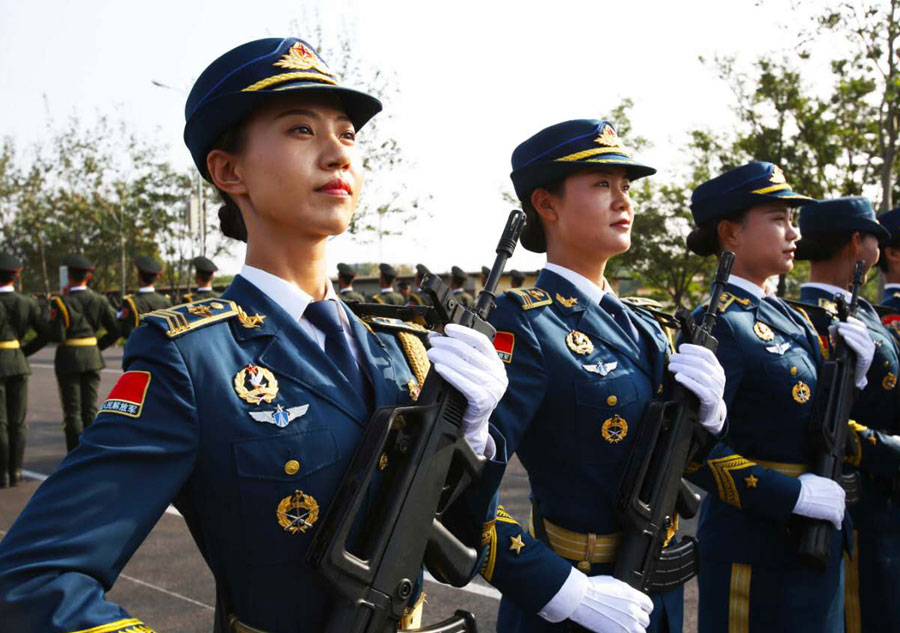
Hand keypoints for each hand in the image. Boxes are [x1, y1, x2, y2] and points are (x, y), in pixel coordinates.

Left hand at [426, 324, 507, 454]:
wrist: (472, 426)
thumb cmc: (466, 398)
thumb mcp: (466, 373)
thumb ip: (456, 355)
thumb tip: (436, 336)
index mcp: (496, 365)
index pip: (482, 342)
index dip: (464, 333)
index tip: (447, 328)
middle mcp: (498, 375)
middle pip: (471, 352)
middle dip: (449, 344)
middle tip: (433, 342)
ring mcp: (493, 389)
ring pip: (466, 366)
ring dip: (446, 356)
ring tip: (431, 352)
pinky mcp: (484, 401)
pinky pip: (465, 383)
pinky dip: (451, 374)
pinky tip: (439, 368)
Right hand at [538, 567, 651, 631]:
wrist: (580, 597)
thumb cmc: (592, 588)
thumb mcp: (614, 583)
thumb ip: (626, 592)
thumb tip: (629, 597)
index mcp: (633, 596)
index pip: (649, 605)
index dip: (644, 608)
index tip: (640, 610)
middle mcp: (633, 610)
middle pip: (646, 620)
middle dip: (638, 620)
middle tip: (629, 619)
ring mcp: (627, 623)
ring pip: (641, 631)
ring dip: (634, 629)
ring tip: (625, 626)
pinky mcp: (618, 632)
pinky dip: (625, 632)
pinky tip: (618, 629)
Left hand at [667, 343, 726, 434]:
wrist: (711, 413)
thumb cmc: (702, 391)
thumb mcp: (703, 377)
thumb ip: (695, 366)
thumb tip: (678, 352)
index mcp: (717, 369)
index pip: (707, 354)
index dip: (694, 349)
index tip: (681, 347)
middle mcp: (718, 377)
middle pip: (701, 363)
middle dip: (684, 358)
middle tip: (671, 358)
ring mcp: (716, 388)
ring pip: (699, 374)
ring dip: (683, 368)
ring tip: (671, 366)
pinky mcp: (711, 399)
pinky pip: (699, 388)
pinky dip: (687, 381)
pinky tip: (677, 377)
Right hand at [792, 473, 844, 528]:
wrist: (799, 495)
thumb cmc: (802, 486)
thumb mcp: (810, 477)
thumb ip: (817, 480)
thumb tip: (814, 482)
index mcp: (833, 485)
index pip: (838, 494)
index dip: (833, 498)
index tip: (829, 501)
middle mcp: (839, 494)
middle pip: (841, 504)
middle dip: (836, 507)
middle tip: (829, 510)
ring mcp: (838, 505)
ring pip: (841, 513)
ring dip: (837, 516)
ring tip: (832, 520)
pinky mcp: (835, 515)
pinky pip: (838, 522)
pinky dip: (836, 524)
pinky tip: (835, 526)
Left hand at [834, 316, 873, 388]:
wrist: (852, 378)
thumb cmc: (846, 361)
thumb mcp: (840, 346)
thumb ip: (837, 336)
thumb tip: (831, 326)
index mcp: (865, 340)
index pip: (862, 327)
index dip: (855, 322)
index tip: (846, 318)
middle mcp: (869, 344)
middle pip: (861, 331)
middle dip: (849, 326)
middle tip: (839, 324)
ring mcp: (869, 351)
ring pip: (861, 338)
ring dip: (849, 332)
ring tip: (840, 330)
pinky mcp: (866, 358)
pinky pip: (860, 348)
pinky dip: (853, 342)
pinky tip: (846, 339)